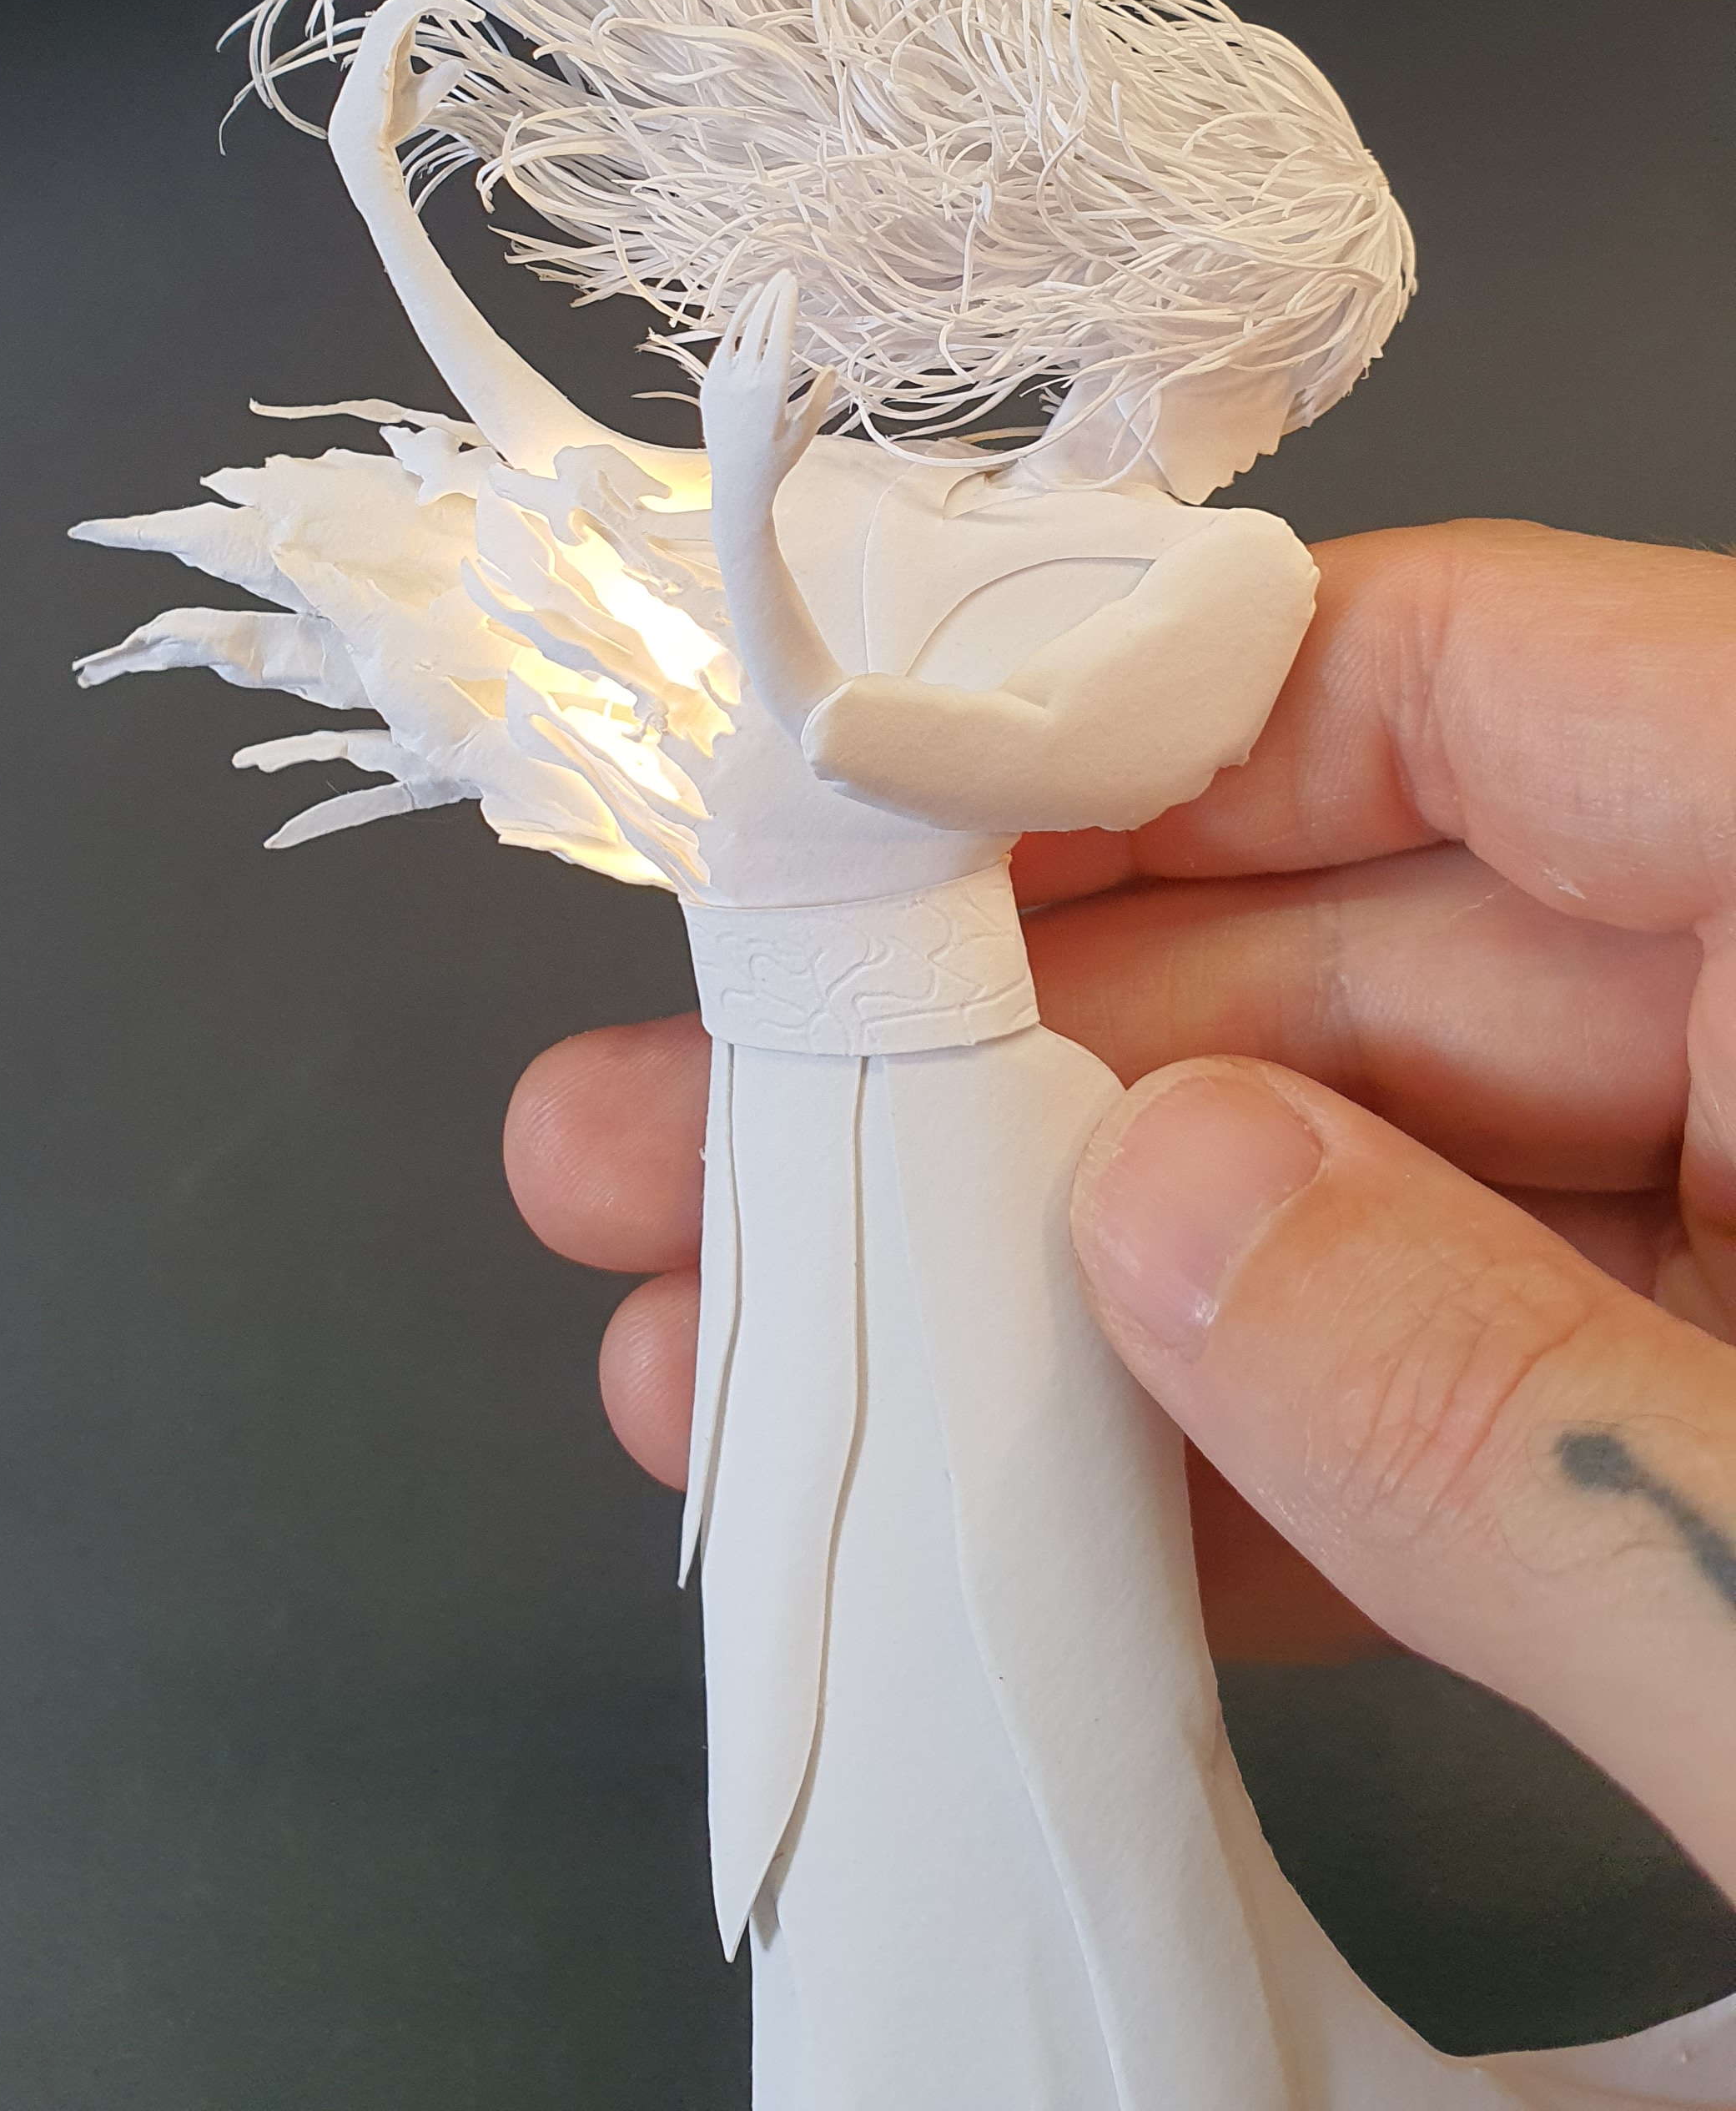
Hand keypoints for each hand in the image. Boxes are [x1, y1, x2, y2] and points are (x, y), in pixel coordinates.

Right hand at [327, 0, 467, 185]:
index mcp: (395, 39)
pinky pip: (414, 6)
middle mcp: (386, 29)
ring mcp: (381, 32)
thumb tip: (459, 63)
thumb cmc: (388, 121)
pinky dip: (442, 4)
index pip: (416, 0)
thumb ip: (440, 79)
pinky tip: (468, 13)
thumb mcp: (423, 96)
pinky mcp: (383, 38)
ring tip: (472, 0)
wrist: (365, 140)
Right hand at [502, 521, 1735, 1888]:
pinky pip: (1466, 1398)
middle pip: (1349, 950)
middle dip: (995, 1066)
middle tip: (681, 1126)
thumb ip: (1503, 1400)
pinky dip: (1240, 1465)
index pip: (1453, 675)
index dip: (1117, 725)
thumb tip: (1154, 1210)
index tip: (840, 841)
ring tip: (732, 1343)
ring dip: (1051, 1287)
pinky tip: (984, 1508)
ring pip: (1370, 1199)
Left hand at [698, 274, 833, 513]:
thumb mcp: (805, 430)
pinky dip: (733, 329)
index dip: (785, 304)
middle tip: (782, 276)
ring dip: (750, 308)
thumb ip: (819, 398)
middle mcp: (743, 380)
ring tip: (762, 288)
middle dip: (771, 297)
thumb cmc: (775, 460)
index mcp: (771, 387)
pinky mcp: (708, 387)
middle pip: (758, 325)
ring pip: (737, 333)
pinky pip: (722, 350)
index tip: (791, 283)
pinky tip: (743, 317)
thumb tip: (830, 369)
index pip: (778, 332)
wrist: (736, 483)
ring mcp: (722, 381)